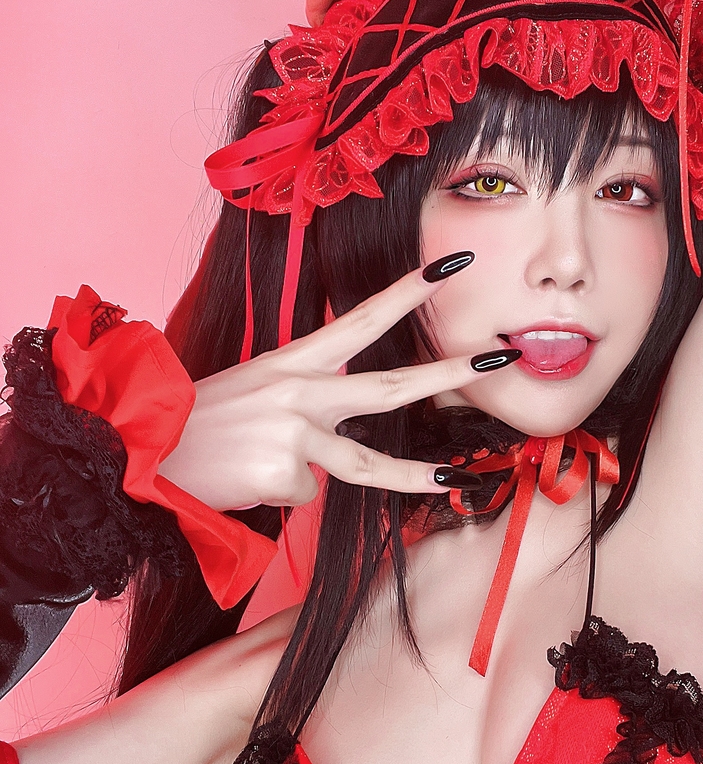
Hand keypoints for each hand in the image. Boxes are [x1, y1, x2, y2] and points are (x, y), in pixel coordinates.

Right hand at [157, 253, 518, 509]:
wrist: (141, 451)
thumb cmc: (200, 423)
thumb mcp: (255, 391)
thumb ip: (304, 400)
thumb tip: (336, 442)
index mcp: (292, 361)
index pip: (361, 319)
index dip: (407, 291)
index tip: (449, 267)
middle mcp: (299, 389)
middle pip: (389, 385)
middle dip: (449, 372)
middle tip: (499, 357)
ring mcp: (294, 430)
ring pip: (365, 464)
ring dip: (415, 474)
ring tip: (452, 478)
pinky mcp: (283, 470)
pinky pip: (304, 494)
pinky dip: (283, 496)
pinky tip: (250, 484)